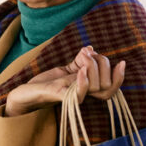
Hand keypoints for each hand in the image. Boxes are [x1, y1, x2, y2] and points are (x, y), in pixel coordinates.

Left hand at [3, 46, 124, 116]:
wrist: (24, 94)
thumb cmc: (45, 83)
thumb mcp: (65, 70)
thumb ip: (79, 61)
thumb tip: (91, 48)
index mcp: (85, 89)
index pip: (110, 88)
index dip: (119, 77)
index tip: (121, 62)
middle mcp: (80, 94)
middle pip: (106, 85)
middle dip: (104, 65)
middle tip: (90, 55)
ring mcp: (71, 97)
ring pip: (96, 87)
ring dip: (93, 67)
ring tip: (84, 56)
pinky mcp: (59, 97)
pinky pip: (77, 95)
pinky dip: (83, 82)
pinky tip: (82, 70)